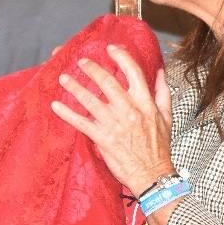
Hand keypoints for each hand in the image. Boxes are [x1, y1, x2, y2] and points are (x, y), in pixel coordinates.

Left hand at [50, 44, 172, 195]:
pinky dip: (67, 113)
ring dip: (75, 87)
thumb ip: (163, 92)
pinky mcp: (102, 138)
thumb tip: (160, 72)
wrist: (153, 175)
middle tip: (81, 62)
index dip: (121, 57)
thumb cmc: (159, 148)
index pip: (133, 72)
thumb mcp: (167, 117)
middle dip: (92, 69)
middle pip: (107, 82)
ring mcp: (114, 124)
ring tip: (64, 78)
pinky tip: (56, 106)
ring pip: (90, 100)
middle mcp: (129, 110)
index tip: (111, 49)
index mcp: (145, 103)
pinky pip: (81, 122)